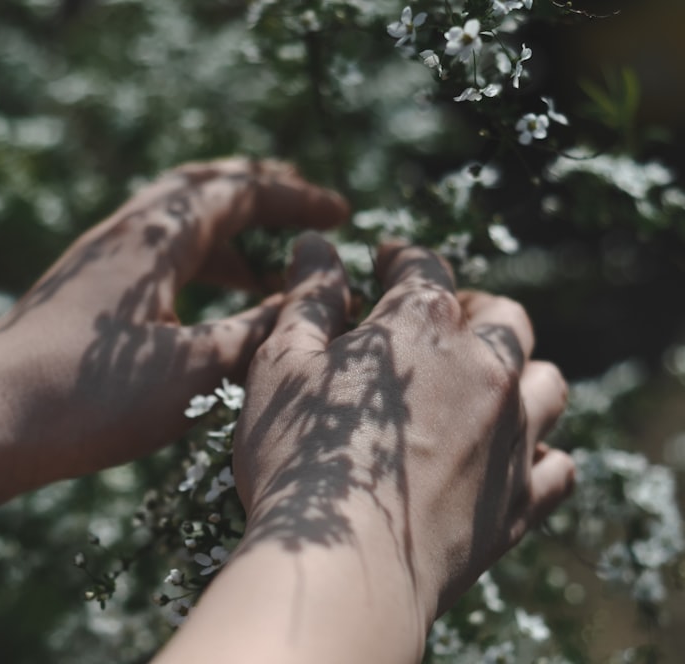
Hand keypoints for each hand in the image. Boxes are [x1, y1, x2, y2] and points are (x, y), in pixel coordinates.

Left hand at [0, 159, 348, 488]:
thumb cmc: (92, 398)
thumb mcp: (194, 371)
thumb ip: (256, 332)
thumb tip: (301, 305)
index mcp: (157, 238)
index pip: (239, 192)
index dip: (296, 200)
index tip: (342, 216)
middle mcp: (125, 234)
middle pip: (202, 190)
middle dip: (260, 198)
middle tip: (306, 217)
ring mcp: (97, 261)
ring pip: (176, 225)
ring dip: (228, 238)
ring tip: (268, 275)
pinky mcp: (82, 293)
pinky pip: (154, 259)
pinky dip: (195, 268)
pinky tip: (206, 307)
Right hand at [232, 234, 574, 625]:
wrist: (344, 564)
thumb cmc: (298, 454)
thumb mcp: (282, 363)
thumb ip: (306, 297)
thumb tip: (313, 244)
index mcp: (418, 327)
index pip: (423, 269)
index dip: (402, 259)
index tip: (386, 261)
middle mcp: (483, 369)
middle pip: (503, 317)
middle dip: (473, 308)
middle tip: (441, 321)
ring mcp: (512, 435)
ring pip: (547, 383)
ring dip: (520, 373)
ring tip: (485, 384)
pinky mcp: (521, 499)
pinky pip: (558, 465)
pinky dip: (541, 453)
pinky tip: (514, 456)